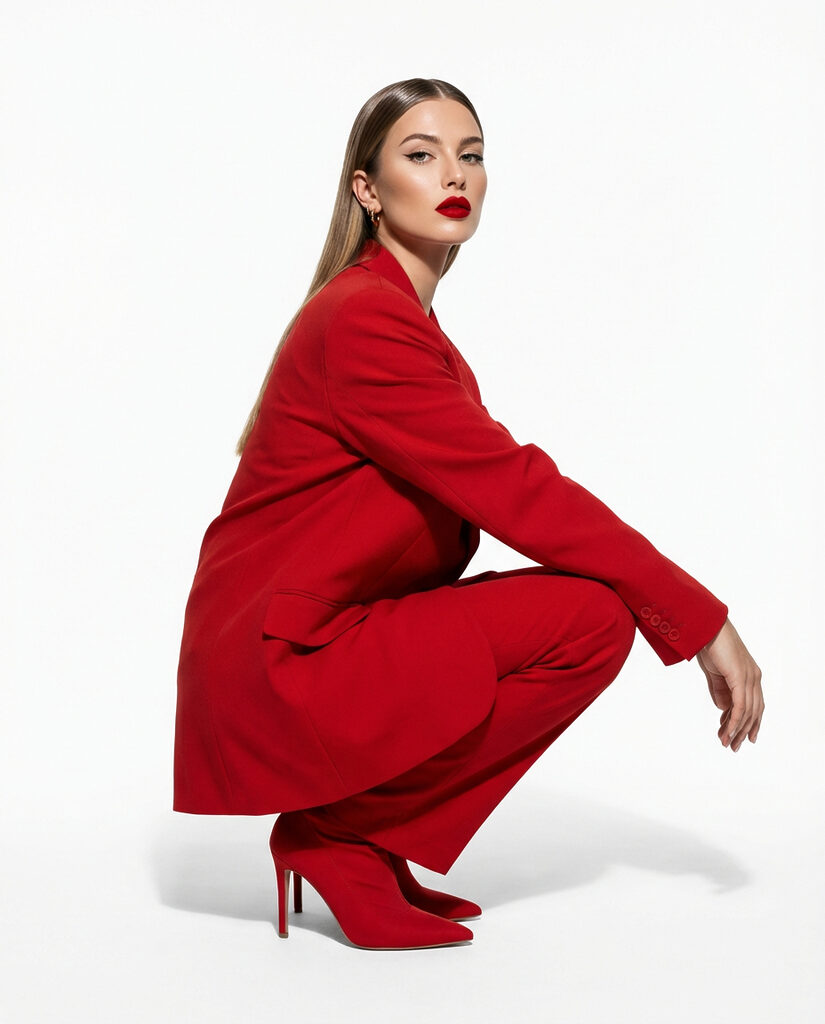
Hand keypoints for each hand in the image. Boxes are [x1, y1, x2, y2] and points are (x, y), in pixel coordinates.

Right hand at [695, 618, 763, 751]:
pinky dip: (735, 720)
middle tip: (732, 746)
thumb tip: (724, 709)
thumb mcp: (715, 672)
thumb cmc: (709, 644)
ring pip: (748, 711)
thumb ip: (720, 690)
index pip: (755, 704)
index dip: (750, 722)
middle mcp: (754, 677)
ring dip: (736, 729)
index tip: (741, 737)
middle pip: (754, 711)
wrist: (705, 626)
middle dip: (743, 730)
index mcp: (750, 674)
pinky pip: (740, 705)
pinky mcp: (741, 677)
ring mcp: (749, 677)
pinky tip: (728, 730)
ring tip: (726, 742)